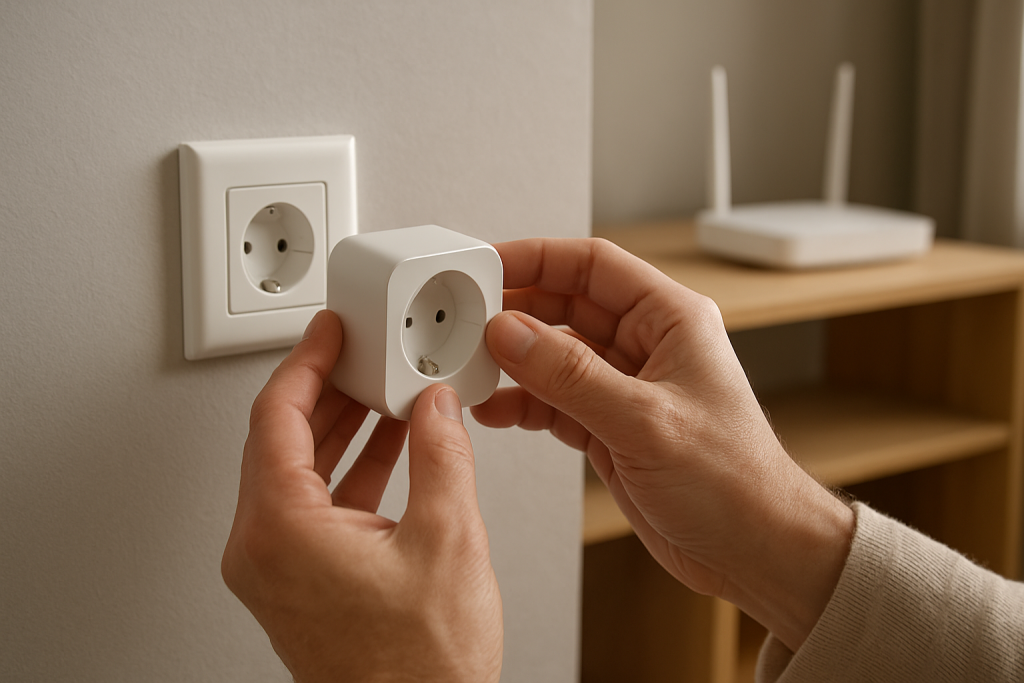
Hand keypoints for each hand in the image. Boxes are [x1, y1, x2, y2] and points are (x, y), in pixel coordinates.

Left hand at [222, 310, 502, 682]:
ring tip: (385, 392)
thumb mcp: (446, 539)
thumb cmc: (420, 669)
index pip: (278, 416)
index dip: (307, 361)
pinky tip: (391, 446)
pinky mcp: (300, 582)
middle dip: (329, 390)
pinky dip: (351, 469)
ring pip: (300, 471)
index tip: (329, 330)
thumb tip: (437, 406)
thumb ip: (441, 455)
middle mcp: (263, 549)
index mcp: (280, 529)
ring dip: (343, 428)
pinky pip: (316, 505)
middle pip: (282, 440)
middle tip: (362, 352)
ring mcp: (277, 569)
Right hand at [471, 238, 852, 651]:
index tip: (488, 263)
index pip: (593, 266)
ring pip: (554, 355)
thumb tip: (511, 333)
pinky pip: (554, 401)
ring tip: (472, 367)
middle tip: (467, 317)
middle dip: (516, 310)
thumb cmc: (736, 482)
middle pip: (567, 305)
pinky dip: (522, 403)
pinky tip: (495, 408)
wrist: (754, 551)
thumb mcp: (645, 420)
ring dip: (513, 362)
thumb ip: (571, 376)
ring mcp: (626, 388)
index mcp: (671, 320)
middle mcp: (647, 347)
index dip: (537, 258)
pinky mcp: (610, 427)